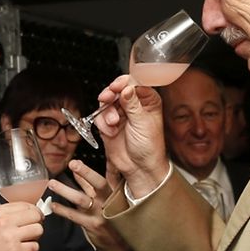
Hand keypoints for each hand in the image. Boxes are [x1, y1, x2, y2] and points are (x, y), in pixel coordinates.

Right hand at [0, 202, 43, 250]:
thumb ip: (2, 216)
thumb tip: (21, 214)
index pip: (24, 205)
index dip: (33, 210)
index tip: (35, 214)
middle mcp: (4, 222)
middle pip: (35, 215)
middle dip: (37, 221)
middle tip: (34, 226)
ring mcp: (11, 236)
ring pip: (38, 230)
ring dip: (35, 236)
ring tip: (27, 239)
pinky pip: (35, 246)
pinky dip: (31, 249)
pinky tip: (24, 250)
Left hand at [48, 160, 134, 250]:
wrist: (117, 244)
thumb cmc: (110, 219)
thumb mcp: (103, 199)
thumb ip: (90, 185)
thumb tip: (77, 170)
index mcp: (111, 193)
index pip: (101, 178)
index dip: (89, 170)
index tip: (77, 161)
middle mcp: (107, 202)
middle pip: (97, 184)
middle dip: (85, 173)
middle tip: (72, 164)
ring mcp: (100, 214)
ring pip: (82, 200)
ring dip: (66, 191)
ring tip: (53, 184)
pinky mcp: (93, 225)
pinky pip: (75, 216)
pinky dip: (63, 210)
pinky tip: (54, 205)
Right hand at [93, 74, 169, 196]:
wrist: (140, 168)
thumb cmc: (149, 148)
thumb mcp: (143, 122)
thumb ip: (132, 104)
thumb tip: (126, 88)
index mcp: (148, 101)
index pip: (135, 83)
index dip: (124, 82)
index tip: (118, 86)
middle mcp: (133, 105)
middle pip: (117, 89)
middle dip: (111, 94)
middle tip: (107, 97)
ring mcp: (120, 114)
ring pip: (107, 102)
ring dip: (107, 111)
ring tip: (113, 122)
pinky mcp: (109, 124)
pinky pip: (100, 116)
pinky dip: (102, 123)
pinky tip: (110, 131)